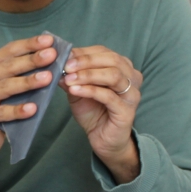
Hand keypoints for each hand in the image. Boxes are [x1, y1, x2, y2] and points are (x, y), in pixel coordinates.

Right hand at [0, 33, 57, 189]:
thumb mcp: (10, 90)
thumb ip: (23, 75)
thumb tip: (50, 61)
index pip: (9, 51)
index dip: (29, 45)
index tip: (49, 40)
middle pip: (8, 67)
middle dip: (32, 60)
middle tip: (52, 55)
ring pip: (6, 87)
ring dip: (28, 82)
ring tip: (47, 78)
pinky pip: (2, 113)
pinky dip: (17, 110)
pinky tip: (33, 109)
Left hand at [61, 46, 141, 183]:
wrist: (103, 140)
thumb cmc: (94, 112)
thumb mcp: (78, 91)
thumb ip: (71, 77)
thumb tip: (58, 64)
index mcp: (122, 68)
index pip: (104, 52)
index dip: (84, 52)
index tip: (65, 55)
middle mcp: (132, 77)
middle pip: (112, 60)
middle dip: (86, 61)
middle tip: (66, 66)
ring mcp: (132, 94)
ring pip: (113, 76)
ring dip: (88, 75)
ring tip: (69, 79)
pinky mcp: (127, 111)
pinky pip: (109, 96)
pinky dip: (90, 90)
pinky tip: (75, 90)